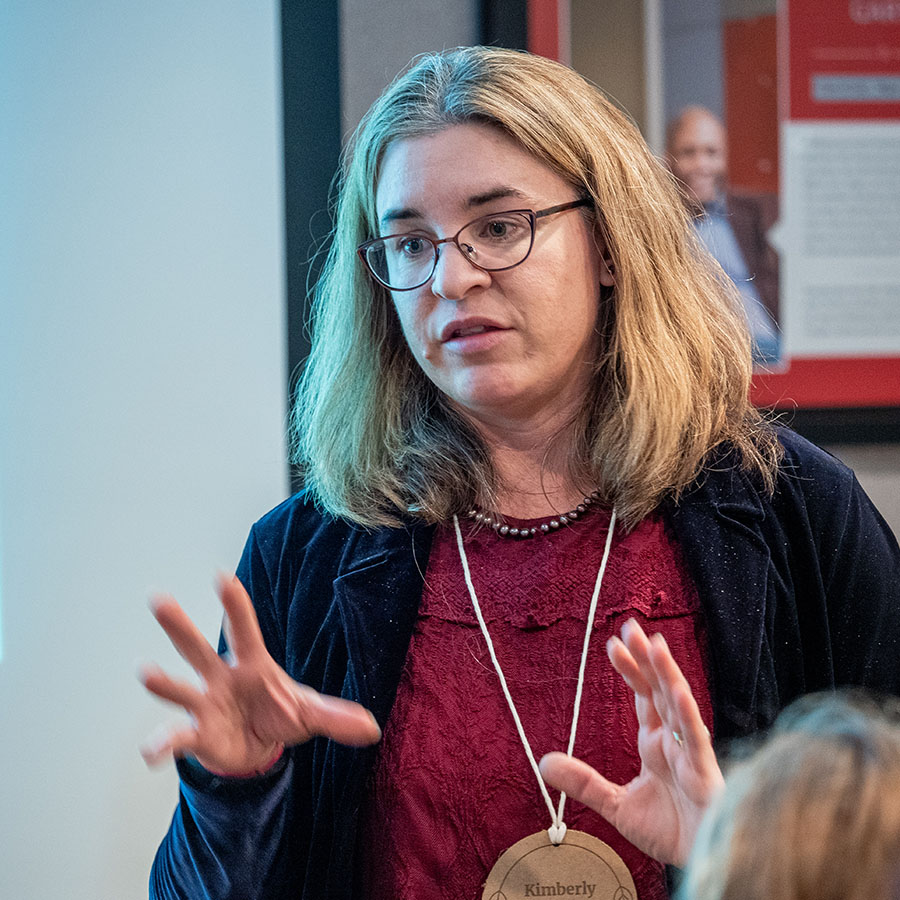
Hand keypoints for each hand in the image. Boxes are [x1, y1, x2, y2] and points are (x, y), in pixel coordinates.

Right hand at [139, 574, 380, 774]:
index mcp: (252, 665)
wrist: (257, 750)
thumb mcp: (310, 714)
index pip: (245, 630)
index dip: (235, 604)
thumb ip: (336, 717)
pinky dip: (163, 743)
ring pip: (180, 688)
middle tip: (158, 599)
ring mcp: (205, 704)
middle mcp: (221, 678)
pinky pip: (177, 735)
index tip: (221, 575)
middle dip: (179, 626)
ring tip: (146, 671)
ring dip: (163, 682)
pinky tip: (151, 751)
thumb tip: (373, 728)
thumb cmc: (279, 715)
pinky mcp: (196, 734)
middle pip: (198, 647)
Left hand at [539, 618, 722, 865]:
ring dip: (667, 675)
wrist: (701, 864)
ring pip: (679, 706)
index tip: (612, 644)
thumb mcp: (616, 806)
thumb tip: (544, 761)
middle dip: (646, 658)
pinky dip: (687, 717)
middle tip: (631, 626)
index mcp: (656, 744)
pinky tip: (677, 693)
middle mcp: (674, 742)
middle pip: (660, 690)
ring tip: (655, 645)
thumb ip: (584, 782)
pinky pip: (696, 741)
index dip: (630, 669)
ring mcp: (691, 755)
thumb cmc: (670, 831)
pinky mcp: (704, 774)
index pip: (643, 696)